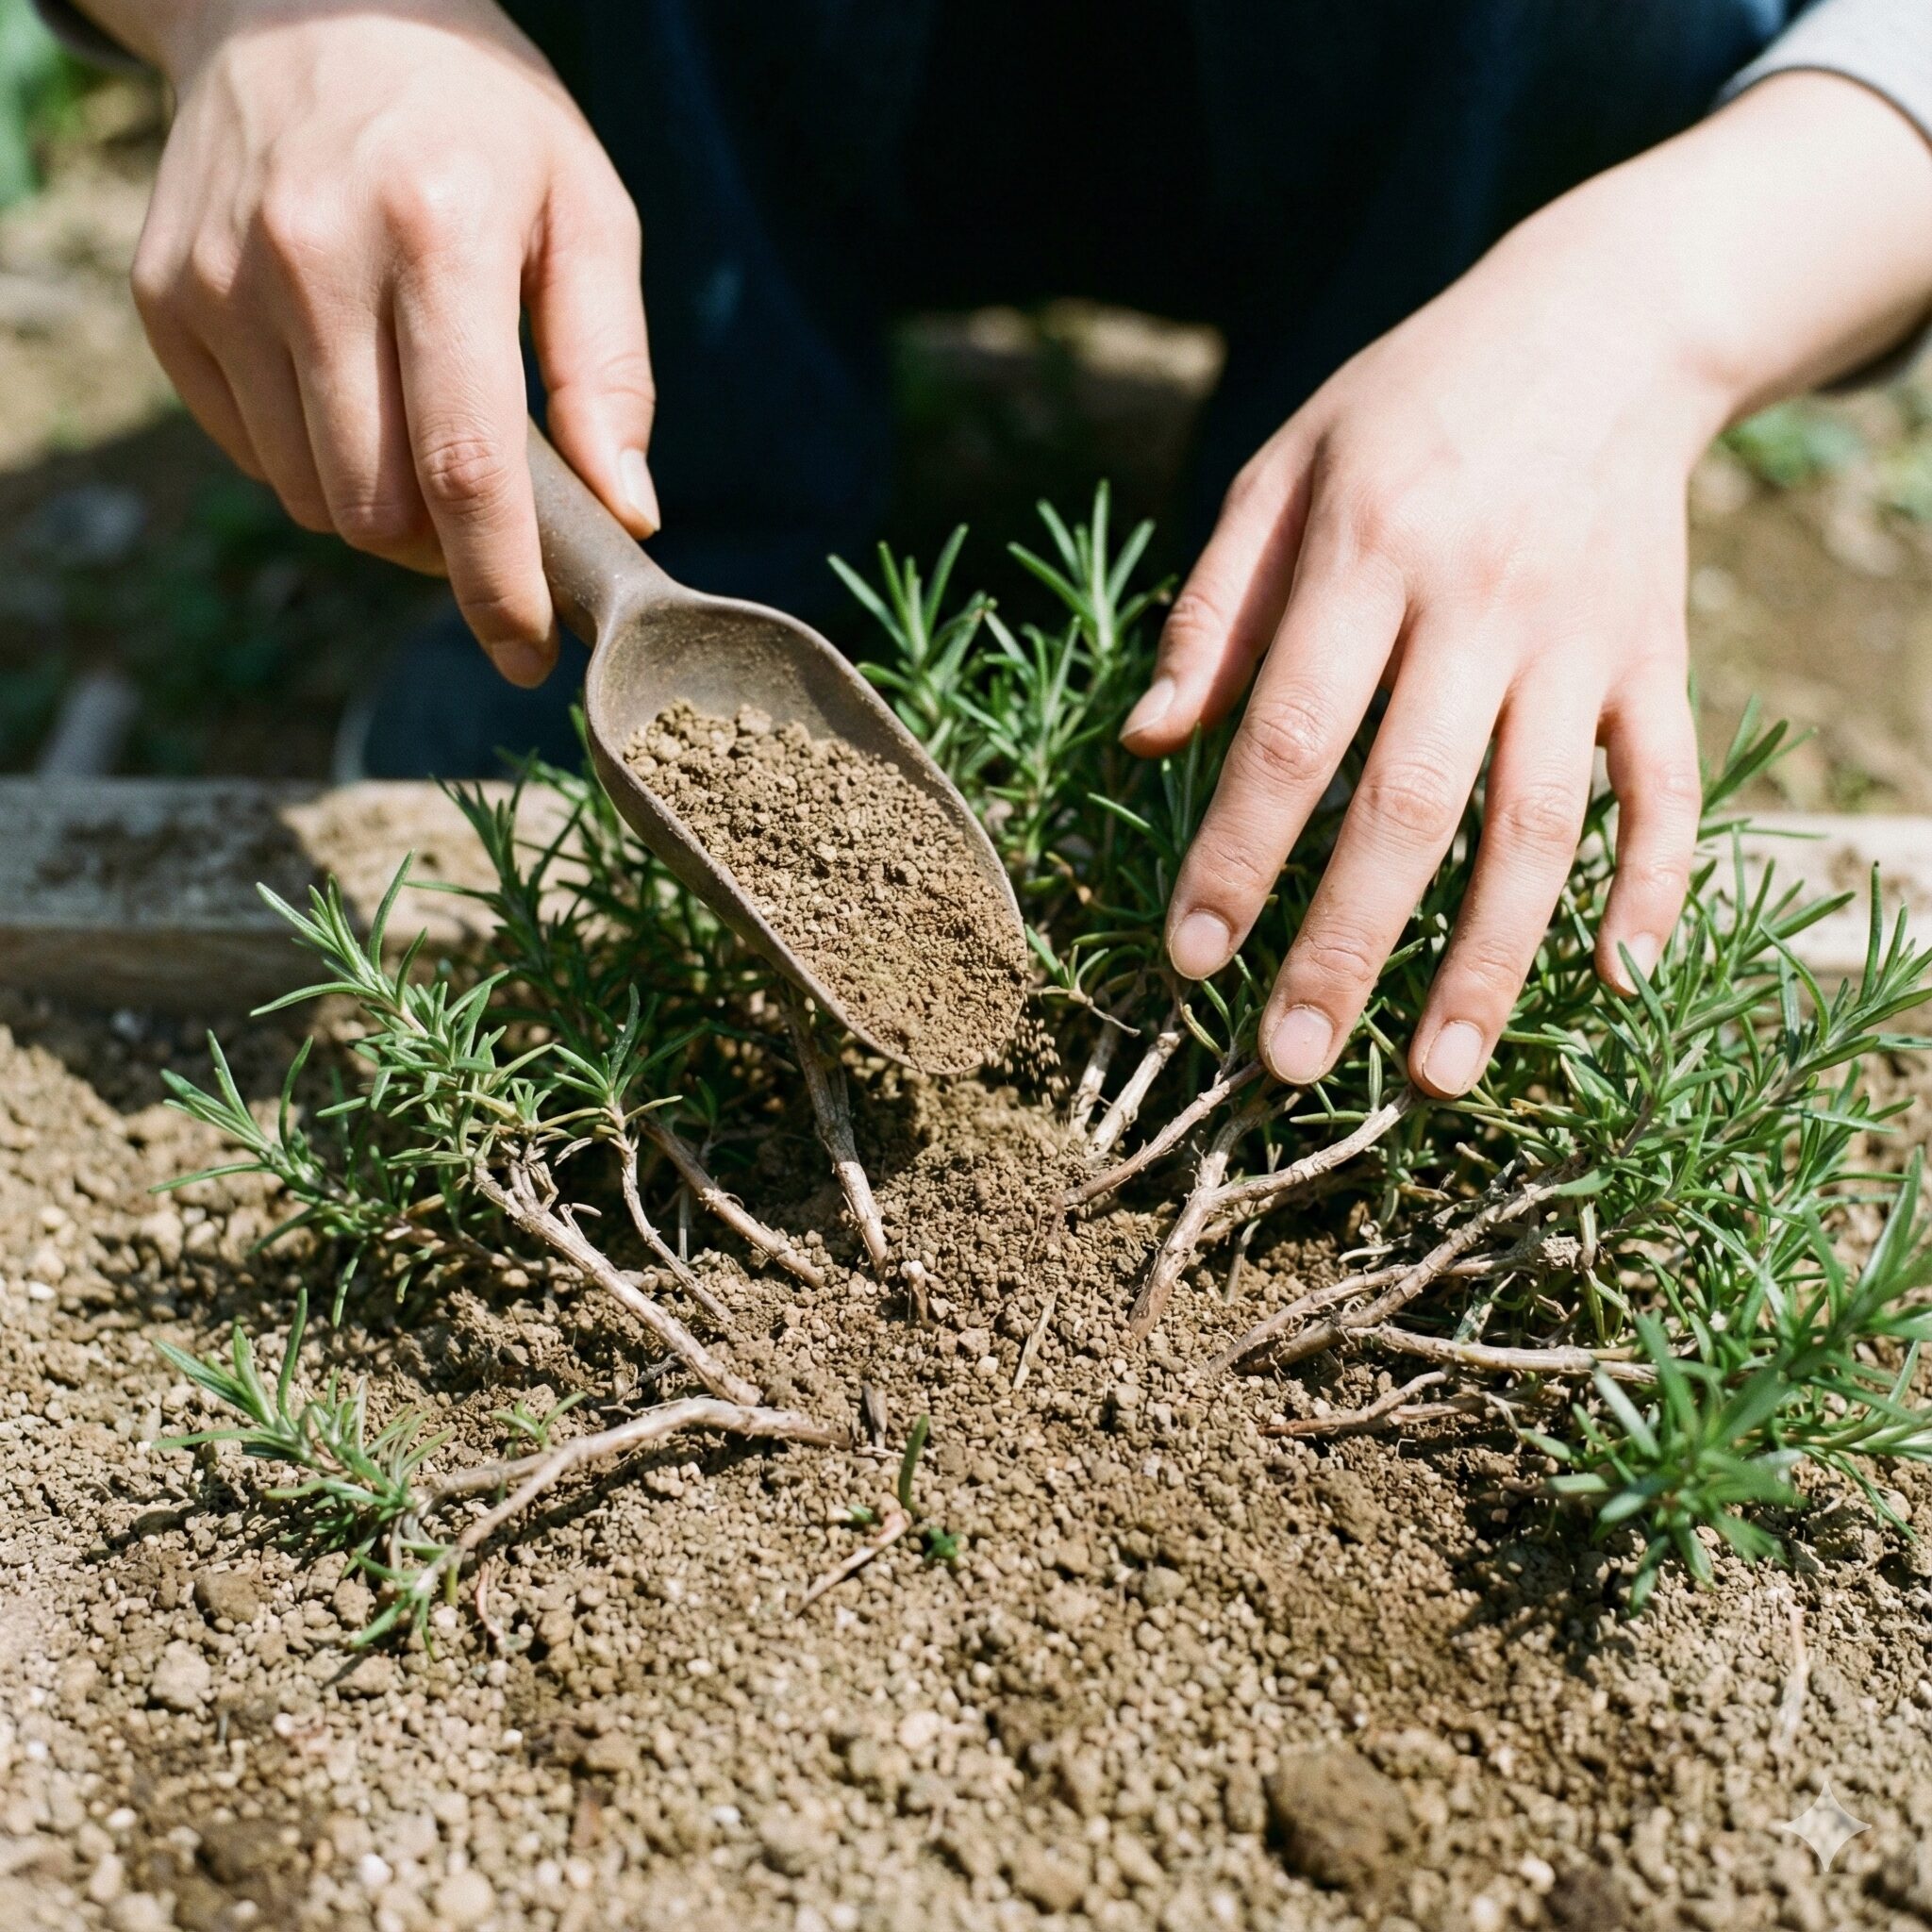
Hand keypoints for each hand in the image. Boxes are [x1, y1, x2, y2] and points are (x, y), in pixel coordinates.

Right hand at [125, 0, 656, 683]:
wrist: (304, 0)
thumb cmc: (476, 119)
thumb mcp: (584, 209)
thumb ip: (608, 367)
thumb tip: (630, 511)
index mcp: (434, 233)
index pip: (466, 467)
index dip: (497, 584)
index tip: (527, 654)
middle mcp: (310, 256)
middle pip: (377, 504)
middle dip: (445, 553)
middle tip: (490, 526)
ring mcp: (221, 280)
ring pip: (309, 494)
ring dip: (378, 509)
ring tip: (421, 431)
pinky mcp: (168, 298)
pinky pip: (251, 454)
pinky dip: (312, 462)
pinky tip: (350, 391)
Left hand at [1121, 72, 1931, 1097]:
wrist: (1607, 321)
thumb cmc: (1408, 403)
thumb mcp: (1282, 467)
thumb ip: (1215, 608)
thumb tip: (1147, 744)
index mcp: (1370, 555)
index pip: (1291, 738)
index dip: (1237, 858)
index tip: (1190, 962)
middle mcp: (1481, 609)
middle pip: (1408, 809)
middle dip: (1345, 949)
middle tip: (1287, 1063)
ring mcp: (1584, 642)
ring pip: (1536, 827)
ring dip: (1488, 961)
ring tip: (1435, 1075)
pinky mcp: (1658, 657)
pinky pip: (1665, 786)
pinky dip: (1651, 885)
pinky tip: (1615, 981)